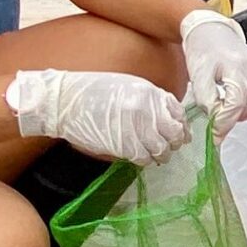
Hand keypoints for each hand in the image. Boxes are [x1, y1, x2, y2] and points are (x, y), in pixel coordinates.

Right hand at [5, 69, 189, 164]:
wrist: (65, 101)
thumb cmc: (92, 91)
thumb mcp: (127, 86)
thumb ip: (149, 100)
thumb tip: (165, 117)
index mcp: (148, 92)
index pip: (178, 113)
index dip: (181, 126)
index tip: (181, 134)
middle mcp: (146, 110)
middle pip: (173, 133)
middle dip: (174, 143)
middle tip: (169, 147)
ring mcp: (135, 128)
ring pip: (161, 149)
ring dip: (161, 154)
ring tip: (156, 155)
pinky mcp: (123, 145)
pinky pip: (143, 158)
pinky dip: (145, 160)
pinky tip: (141, 157)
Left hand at [178, 9, 246, 136]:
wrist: (210, 29)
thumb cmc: (202, 50)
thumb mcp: (197, 76)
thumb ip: (207, 100)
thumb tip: (216, 120)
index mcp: (236, 69)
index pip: (235, 105)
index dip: (224, 124)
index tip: (214, 135)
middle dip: (236, 118)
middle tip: (220, 117)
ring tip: (229, 109)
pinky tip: (239, 102)